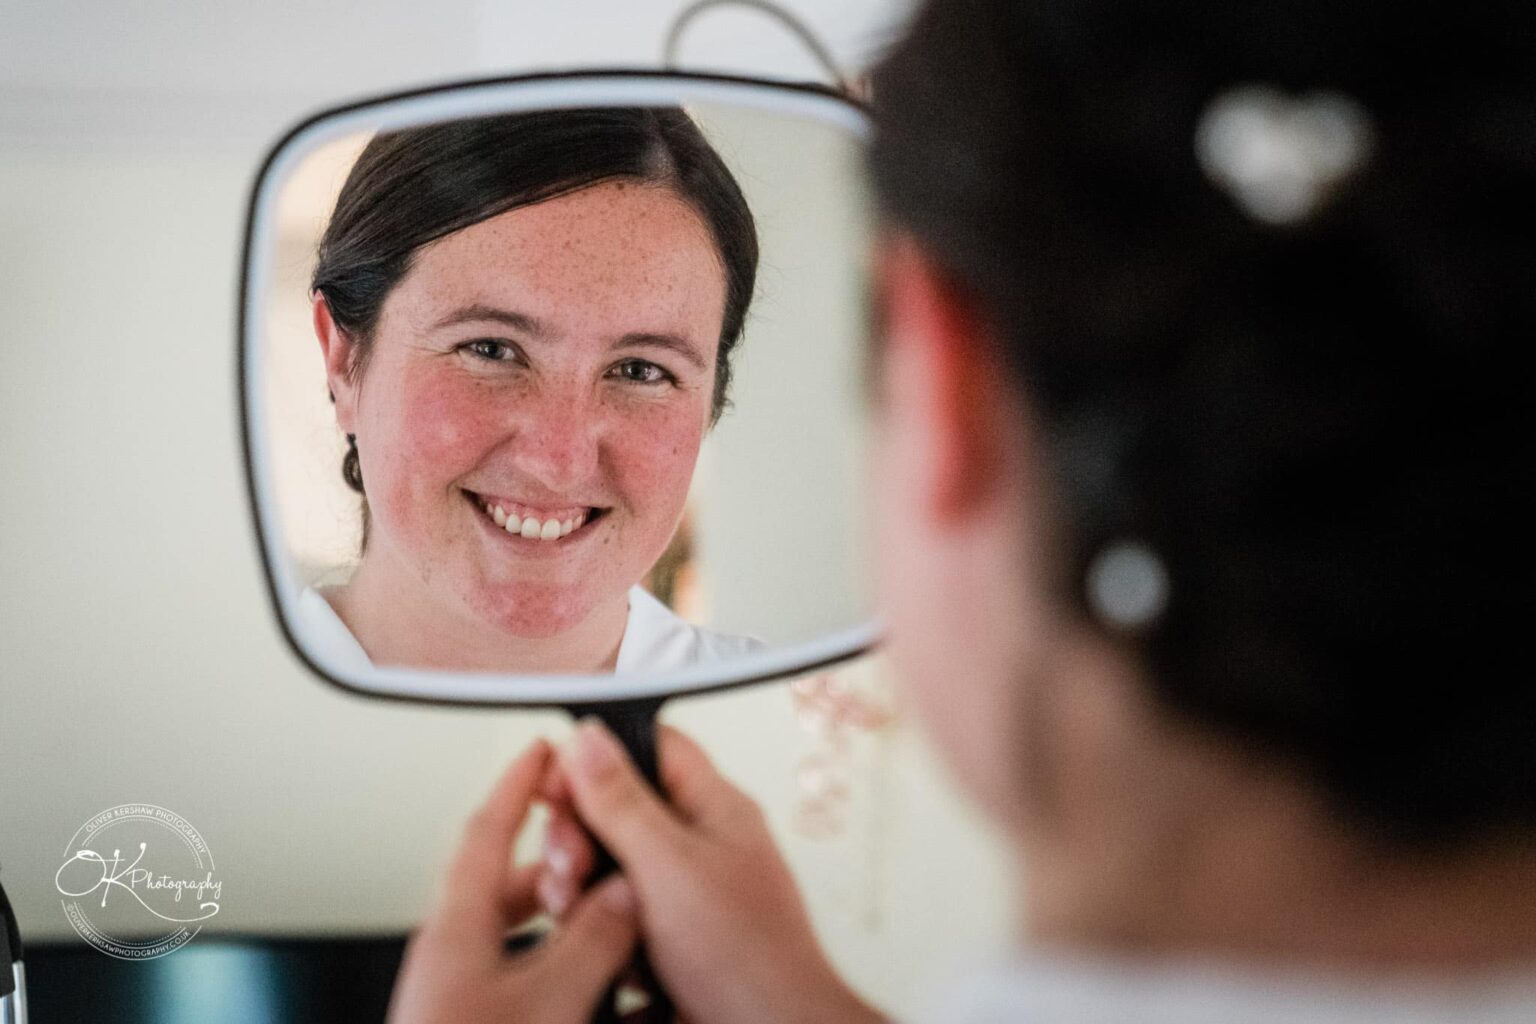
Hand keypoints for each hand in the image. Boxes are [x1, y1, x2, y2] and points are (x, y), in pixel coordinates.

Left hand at [387, 740, 640, 1023]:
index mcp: (455, 926)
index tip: (543, 749)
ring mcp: (456, 982)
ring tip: (602, 914)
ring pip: (511, 921)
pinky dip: (550, 947)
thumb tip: (623, 892)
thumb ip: (590, 940)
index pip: (487, 828)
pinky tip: (582, 974)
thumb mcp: (546, 1000)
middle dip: (555, 853)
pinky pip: (514, 958)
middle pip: (505, 875)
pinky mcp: (470, 1011)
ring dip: (556, 906)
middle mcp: (450, 948)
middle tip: (593, 841)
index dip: (518, 783)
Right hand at [539, 721, 885, 1023]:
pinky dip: (605, 932)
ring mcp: (689, 892)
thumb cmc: (748, 956)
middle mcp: (702, 843)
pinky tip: (607, 953)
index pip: (650, 747)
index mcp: (714, 808)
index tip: (555, 786)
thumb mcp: (669, 866)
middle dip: (581, 837)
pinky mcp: (674, 937)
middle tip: (570, 867)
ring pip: (614, 868)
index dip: (597, 758)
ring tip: (579, 914)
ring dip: (586, 891)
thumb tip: (589, 738)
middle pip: (620, 811)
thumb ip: (623, 802)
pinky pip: (621, 916)